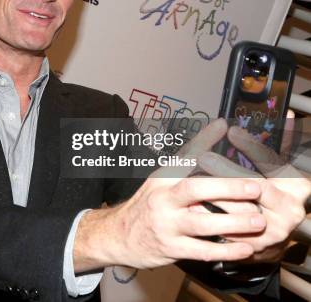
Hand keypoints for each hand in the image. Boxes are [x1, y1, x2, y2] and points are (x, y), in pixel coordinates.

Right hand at [74, 120, 267, 271]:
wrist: (119, 235)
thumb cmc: (148, 204)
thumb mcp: (161, 179)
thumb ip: (190, 159)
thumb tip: (219, 127)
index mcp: (162, 178)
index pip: (182, 156)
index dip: (202, 141)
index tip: (224, 126)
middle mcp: (162, 199)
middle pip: (194, 189)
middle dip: (227, 188)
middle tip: (256, 187)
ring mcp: (166, 225)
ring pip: (202, 223)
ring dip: (233, 223)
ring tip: (259, 221)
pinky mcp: (171, 248)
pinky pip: (202, 251)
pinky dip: (226, 251)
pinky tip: (245, 248)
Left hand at [197, 123, 310, 260]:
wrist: (270, 236)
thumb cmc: (273, 193)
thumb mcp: (278, 168)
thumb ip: (279, 143)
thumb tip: (285, 111)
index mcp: (298, 187)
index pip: (275, 163)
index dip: (253, 147)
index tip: (231, 131)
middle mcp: (289, 211)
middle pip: (256, 188)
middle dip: (227, 171)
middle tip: (204, 157)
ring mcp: (271, 232)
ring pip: (239, 211)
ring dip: (214, 195)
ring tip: (191, 180)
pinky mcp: (252, 248)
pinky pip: (226, 232)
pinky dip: (207, 218)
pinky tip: (192, 205)